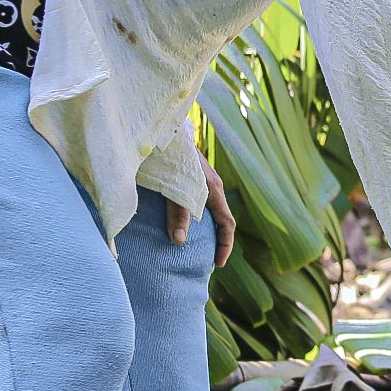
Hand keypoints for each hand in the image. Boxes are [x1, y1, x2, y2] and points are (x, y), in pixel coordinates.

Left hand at [167, 149, 235, 266]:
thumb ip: (177, 213)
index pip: (227, 223)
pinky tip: (174, 220)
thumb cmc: (170, 155)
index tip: (218, 264)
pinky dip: (190, 216)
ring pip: (206, 209)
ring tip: (188, 243)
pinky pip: (194, 201)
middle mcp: (210, 185)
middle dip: (215, 239)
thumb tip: (179, 242)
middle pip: (219, 217)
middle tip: (203, 258)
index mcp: (213, 189)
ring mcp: (200, 179)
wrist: (163, 126)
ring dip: (202, 227)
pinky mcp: (188, 175)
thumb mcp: (174, 186)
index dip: (225, 245)